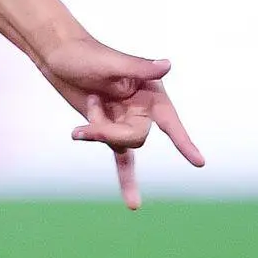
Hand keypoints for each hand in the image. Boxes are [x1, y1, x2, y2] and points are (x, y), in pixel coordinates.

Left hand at [40, 33, 203, 208]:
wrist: (59, 56)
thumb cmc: (86, 53)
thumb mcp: (112, 62)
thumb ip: (140, 68)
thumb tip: (167, 65)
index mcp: (150, 90)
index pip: (170, 120)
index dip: (183, 141)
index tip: (199, 163)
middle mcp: (142, 108)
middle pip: (136, 137)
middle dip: (111, 131)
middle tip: (92, 104)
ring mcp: (125, 120)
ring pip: (120, 145)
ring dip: (99, 134)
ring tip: (84, 111)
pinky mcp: (107, 129)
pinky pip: (121, 158)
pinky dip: (127, 179)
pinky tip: (133, 204)